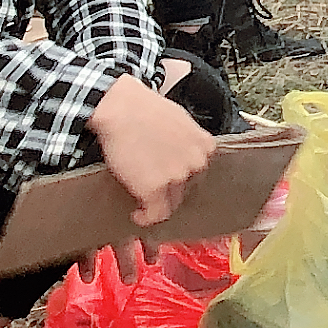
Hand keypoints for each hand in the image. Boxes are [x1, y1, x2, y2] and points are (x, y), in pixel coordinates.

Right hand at [88, 75, 215, 227]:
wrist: (121, 108)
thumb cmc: (144, 108)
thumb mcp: (180, 121)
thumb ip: (186, 141)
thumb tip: (180, 153)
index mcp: (206, 146)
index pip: (199, 172)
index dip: (183, 178)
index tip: (170, 182)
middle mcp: (197, 163)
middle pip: (187, 188)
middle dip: (171, 191)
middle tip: (153, 191)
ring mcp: (177, 177)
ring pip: (172, 202)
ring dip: (158, 204)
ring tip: (143, 203)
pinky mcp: (155, 188)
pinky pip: (156, 214)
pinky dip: (146, 219)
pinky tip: (137, 216)